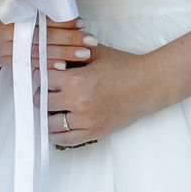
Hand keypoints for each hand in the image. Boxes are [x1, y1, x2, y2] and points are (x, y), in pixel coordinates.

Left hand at [0, 17, 93, 93]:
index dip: (54, 61)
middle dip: (68, 48)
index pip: (33, 58)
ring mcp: (10, 24)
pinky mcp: (8, 12)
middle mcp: (9, 39)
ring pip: (44, 32)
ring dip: (67, 34)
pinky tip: (71, 19)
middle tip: (89, 51)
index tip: (72, 66)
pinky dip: (55, 18)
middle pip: (44, 45)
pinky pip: (36, 16)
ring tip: (86, 38)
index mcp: (1, 50)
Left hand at [43, 39, 158, 147]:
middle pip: (43, 101)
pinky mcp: (94, 132)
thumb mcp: (96, 52)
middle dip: (43, 94)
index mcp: (76, 79)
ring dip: (48, 115)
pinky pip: (65, 140)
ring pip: (50, 123)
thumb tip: (51, 53)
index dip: (42, 74)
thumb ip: (72, 51)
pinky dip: (56, 134)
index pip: (43, 78)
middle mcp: (78, 101)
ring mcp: (86, 120)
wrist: (148, 84)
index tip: (44, 74)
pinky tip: (56, 127)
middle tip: (48, 91)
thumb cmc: (124, 67)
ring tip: (53, 109)